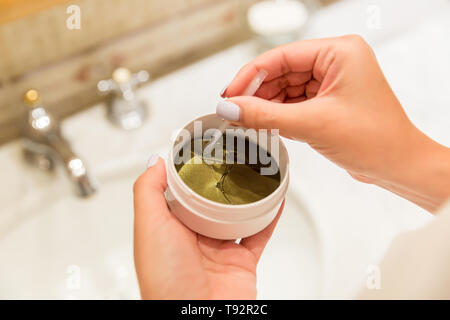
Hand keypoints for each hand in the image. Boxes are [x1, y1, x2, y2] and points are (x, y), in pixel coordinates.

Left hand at [133, 156, 283, 298]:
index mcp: (170, 228)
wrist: (197, 319)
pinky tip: (275, 201)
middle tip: (233, 158)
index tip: (202, 150)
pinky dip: (269, 218)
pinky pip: (259, 234)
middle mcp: (193, 238)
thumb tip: (155, 161)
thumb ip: (148, 190)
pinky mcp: (242, 261)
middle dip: (222, 183)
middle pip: (211, 203)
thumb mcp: (148, 226)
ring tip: (256, 174)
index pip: (181, 192)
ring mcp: (219, 250)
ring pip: (237, 216)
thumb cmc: (166, 281)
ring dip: (247, 198)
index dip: (191, 172)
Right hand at [218, 35, 449, 211]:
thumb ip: (265, 115)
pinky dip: (279, 115)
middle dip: (258, 93)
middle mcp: (337, 62)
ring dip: (267, 106)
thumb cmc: (374, 139)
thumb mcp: (311, 124)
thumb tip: (230, 108)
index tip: (229, 94)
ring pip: (286, 89)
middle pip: (282, 72)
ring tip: (247, 122)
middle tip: (234, 111)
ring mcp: (333, 83)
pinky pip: (295, 103)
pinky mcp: (329, 102)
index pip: (282, 56)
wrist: (398, 167)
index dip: (251, 75)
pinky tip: (265, 125)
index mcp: (340, 52)